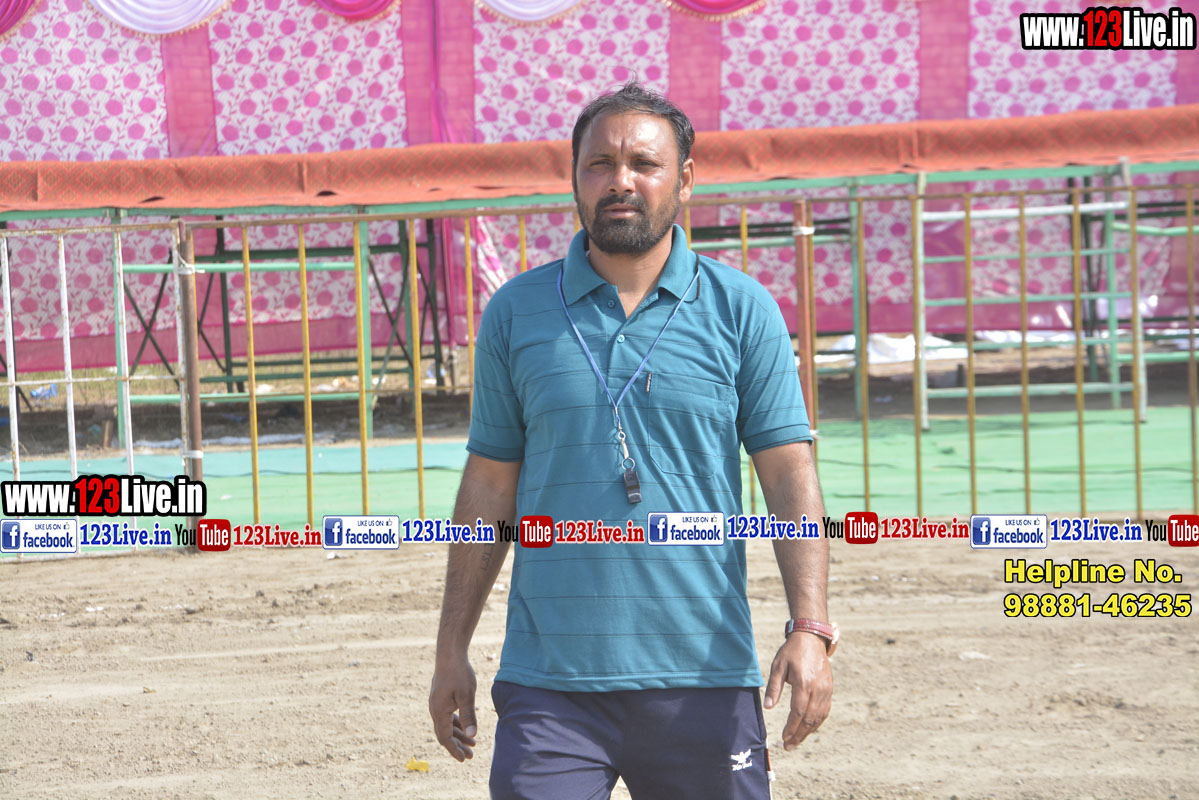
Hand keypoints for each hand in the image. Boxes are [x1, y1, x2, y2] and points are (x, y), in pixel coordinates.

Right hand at [429, 655, 477, 761]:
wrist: (450, 655)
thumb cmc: (459, 673)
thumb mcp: (467, 696)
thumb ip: (469, 716)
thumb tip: (472, 736)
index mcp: (439, 712)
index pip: (445, 738)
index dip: (454, 750)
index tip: (463, 759)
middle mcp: (435, 710)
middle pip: (445, 734)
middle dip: (457, 746)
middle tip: (470, 756)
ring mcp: (437, 704)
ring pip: (447, 726)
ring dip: (459, 736)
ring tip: (473, 744)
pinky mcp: (441, 699)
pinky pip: (448, 717)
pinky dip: (457, 725)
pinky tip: (466, 728)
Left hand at [763, 631, 832, 749]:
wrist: (811, 638)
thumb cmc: (791, 652)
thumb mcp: (778, 666)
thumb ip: (774, 687)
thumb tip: (768, 707)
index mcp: (803, 683)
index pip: (798, 712)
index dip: (791, 727)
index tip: (783, 738)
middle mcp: (817, 689)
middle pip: (809, 719)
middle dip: (798, 735)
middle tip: (788, 746)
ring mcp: (826, 690)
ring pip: (819, 717)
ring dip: (808, 732)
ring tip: (796, 742)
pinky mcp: (829, 689)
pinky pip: (825, 711)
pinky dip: (816, 722)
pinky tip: (808, 728)